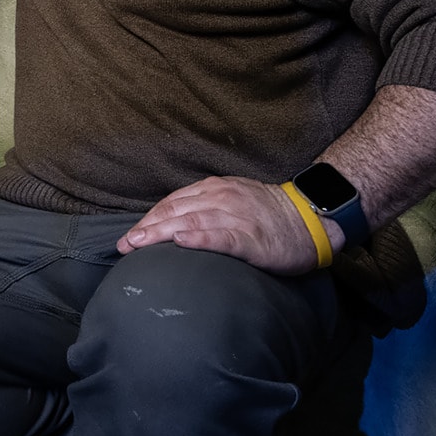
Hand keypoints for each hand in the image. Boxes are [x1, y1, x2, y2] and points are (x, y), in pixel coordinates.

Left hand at [117, 176, 341, 275]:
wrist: (311, 219)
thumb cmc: (268, 215)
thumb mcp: (232, 200)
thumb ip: (205, 208)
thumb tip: (171, 227)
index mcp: (214, 189)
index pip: (171, 203)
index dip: (147, 220)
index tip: (128, 237)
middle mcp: (221, 198)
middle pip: (174, 212)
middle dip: (145, 229)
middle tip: (124, 246)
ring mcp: (236, 217)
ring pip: (191, 222)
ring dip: (160, 234)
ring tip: (139, 245)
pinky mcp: (251, 238)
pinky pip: (221, 237)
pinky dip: (198, 239)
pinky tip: (181, 243)